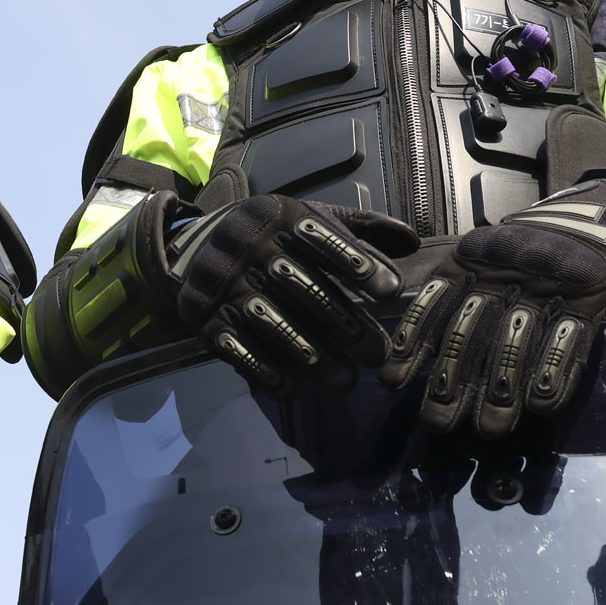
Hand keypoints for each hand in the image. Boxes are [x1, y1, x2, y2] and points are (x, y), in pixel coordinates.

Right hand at [172, 194, 415, 397]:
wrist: (194, 249)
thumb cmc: (272, 239)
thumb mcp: (307, 219)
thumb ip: (358, 229)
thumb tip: (410, 239)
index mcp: (278, 215)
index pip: (321, 236)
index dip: (357, 263)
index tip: (391, 292)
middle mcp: (247, 244)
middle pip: (300, 286)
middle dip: (342, 322)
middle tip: (375, 354)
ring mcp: (221, 280)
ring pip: (271, 322)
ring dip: (310, 356)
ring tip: (344, 383)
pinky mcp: (201, 313)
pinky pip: (234, 346)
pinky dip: (264, 370)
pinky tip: (293, 389)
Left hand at [378, 179, 605, 438]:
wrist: (582, 224)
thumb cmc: (511, 255)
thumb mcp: (467, 257)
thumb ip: (432, 292)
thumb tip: (386, 330)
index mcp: (465, 266)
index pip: (431, 306)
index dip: (410, 343)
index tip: (391, 381)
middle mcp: (500, 279)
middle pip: (471, 333)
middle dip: (451, 381)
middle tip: (437, 423)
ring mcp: (544, 292)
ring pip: (517, 343)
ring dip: (502, 390)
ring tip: (490, 429)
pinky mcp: (583, 305)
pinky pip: (568, 341)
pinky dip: (555, 374)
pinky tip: (540, 406)